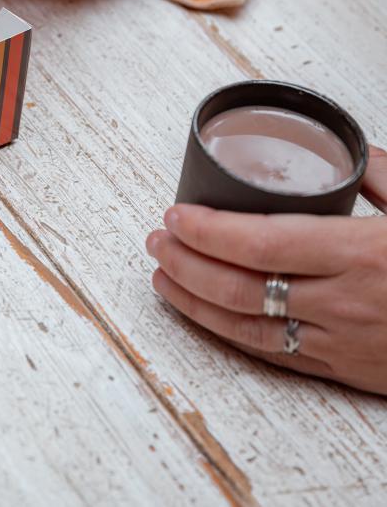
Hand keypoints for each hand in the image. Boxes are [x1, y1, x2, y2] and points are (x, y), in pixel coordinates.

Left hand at [146, 146, 386, 393]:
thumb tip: (346, 150)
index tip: (175, 215)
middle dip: (188, 265)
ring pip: (250, 328)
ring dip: (197, 303)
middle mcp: (345, 304)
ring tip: (164, 279)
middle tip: (157, 242)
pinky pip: (278, 356)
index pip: (261, 242)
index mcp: (362, 254)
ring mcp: (345, 343)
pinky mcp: (350, 370)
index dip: (209, 231)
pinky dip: (233, 337)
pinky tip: (210, 319)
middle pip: (243, 287)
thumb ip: (383, 172)